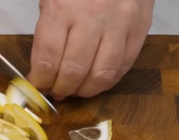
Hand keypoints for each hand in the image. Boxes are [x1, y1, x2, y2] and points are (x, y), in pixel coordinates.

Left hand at [29, 0, 154, 99]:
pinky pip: (124, 65)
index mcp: (63, 7)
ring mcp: (119, 23)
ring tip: (77, 89)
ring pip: (102, 74)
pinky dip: (108, 80)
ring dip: (86, 90)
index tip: (38, 85)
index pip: (48, 58)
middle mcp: (92, 17)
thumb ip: (47, 31)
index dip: (41, 80)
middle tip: (57, 91)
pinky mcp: (140, 28)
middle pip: (74, 70)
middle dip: (62, 88)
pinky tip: (97, 80)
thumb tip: (40, 69)